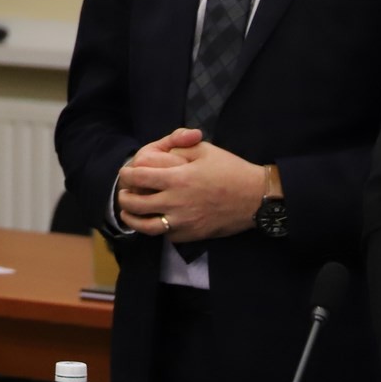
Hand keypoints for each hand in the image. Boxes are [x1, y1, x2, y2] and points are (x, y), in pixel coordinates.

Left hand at [117, 128, 263, 241]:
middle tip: (123, 193)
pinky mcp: (193, 235)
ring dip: (132, 219)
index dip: (127, 175)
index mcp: (177, 179)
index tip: (125, 173)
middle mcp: (176, 202)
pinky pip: (167, 236)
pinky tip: (154, 222)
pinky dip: (156, 229)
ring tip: (128, 213)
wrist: (257, 198)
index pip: (138, 178)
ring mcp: (184, 222)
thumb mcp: (205, 150)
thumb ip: (179, 145)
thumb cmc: (231, 170)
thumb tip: (161, 148)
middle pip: (136, 204)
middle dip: (124, 197)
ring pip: (146, 226)